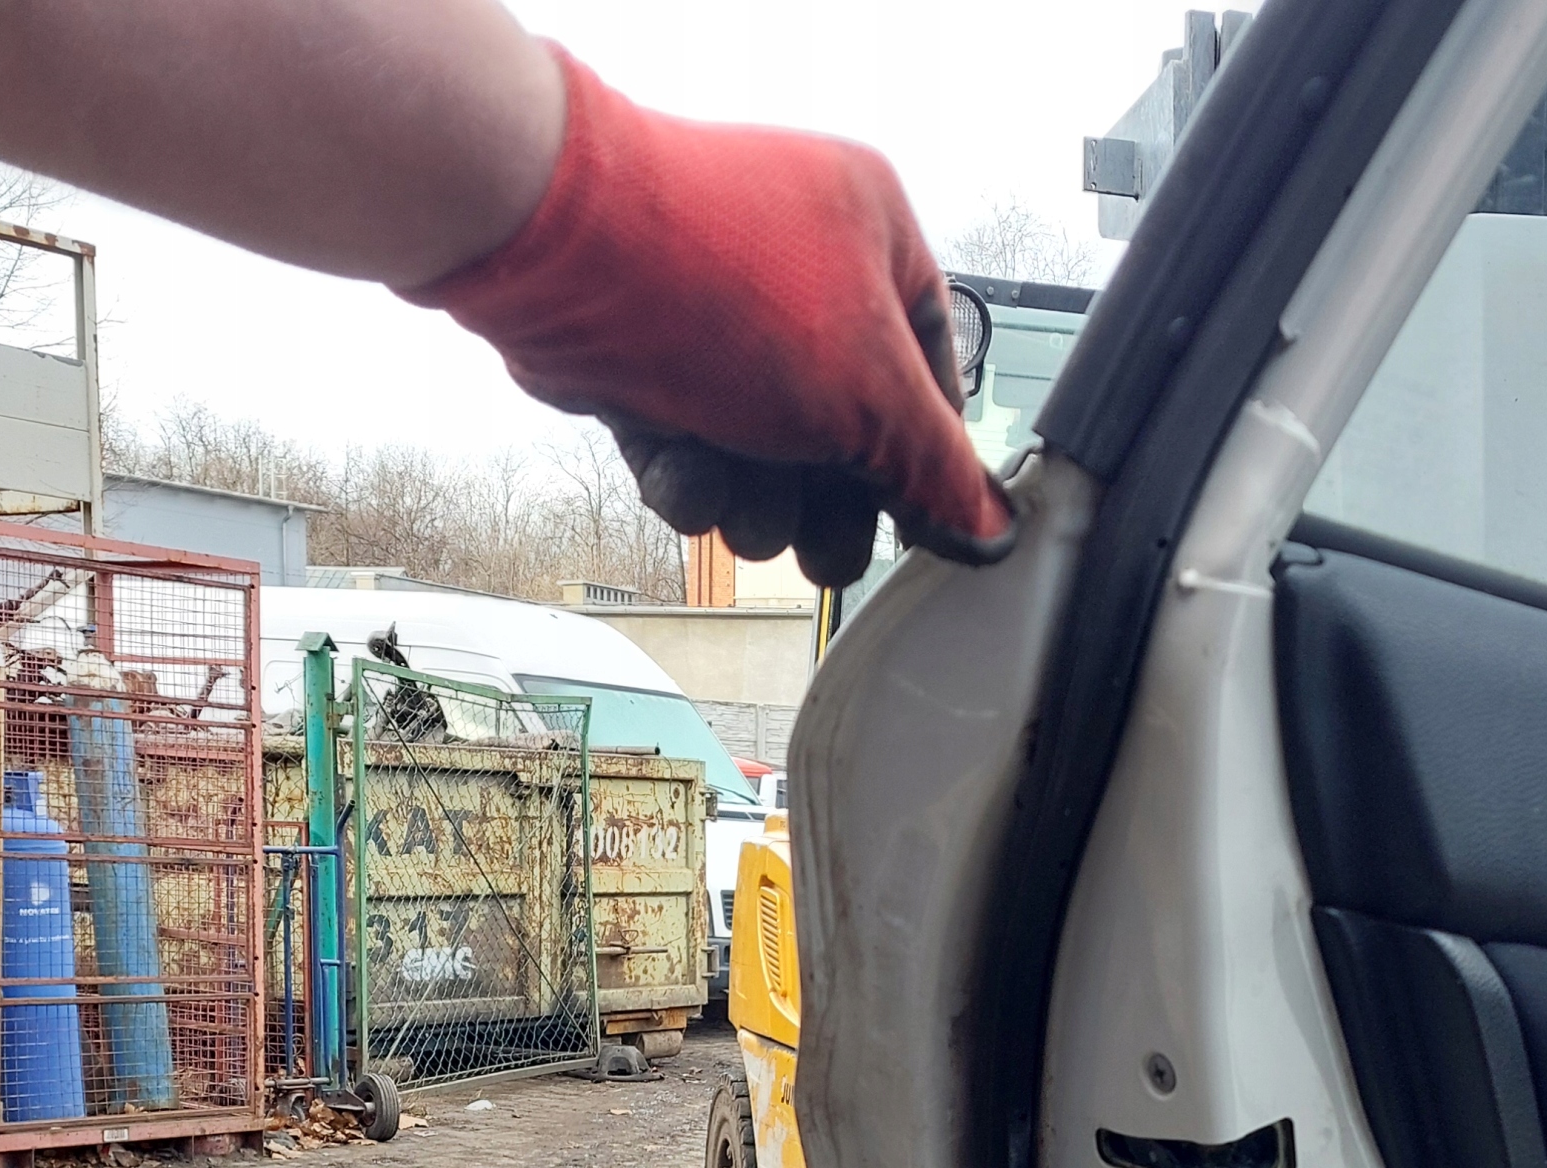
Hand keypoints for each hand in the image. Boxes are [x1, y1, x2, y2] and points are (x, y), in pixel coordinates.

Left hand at [407, 49, 1012, 588]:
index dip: (926, 462)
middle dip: (825, 501)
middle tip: (820, 551)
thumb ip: (934, 468)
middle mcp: (802, 266)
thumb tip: (990, 526)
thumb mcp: (868, 393)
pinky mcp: (650, 359)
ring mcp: (721, 314)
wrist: (556, 252)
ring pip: (766, 450)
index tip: (918, 532)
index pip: (934, 373)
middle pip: (847, 429)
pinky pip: (694, 444)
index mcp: (876, 236)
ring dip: (753, 498)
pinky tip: (677, 471)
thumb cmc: (727, 291)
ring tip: (736, 495)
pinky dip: (688, 475)